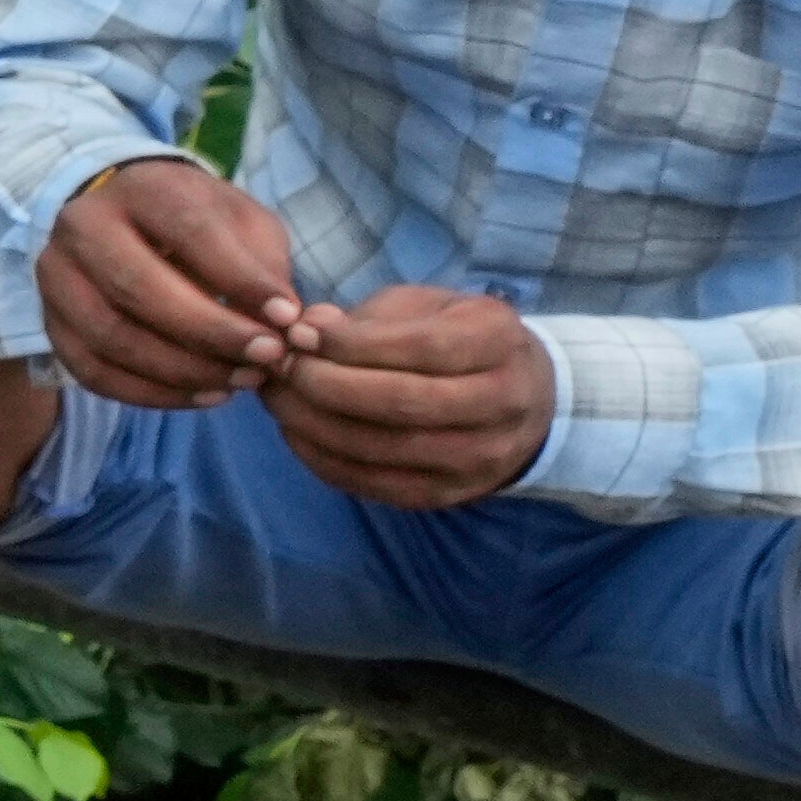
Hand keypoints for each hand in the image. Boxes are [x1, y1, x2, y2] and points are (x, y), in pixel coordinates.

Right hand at [37, 158, 308, 411]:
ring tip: (240, 382)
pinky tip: (203, 396)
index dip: (241, 280)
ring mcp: (56, 277)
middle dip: (211, 333)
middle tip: (266, 359)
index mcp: (140, 187)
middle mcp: (84, 226)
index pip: (188, 232)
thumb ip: (263, 263)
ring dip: (184, 371)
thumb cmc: (193, 222)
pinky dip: (153, 394)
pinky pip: (93, 372)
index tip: (288, 319)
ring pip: (112, 337)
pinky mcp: (50, 323)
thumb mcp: (240, 222)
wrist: (121, 221)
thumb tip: (283, 323)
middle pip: (139, 288)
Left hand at [268, 281, 555, 509]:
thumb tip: (307, 327)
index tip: (300, 334)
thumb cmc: (460, 338)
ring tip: (277, 397)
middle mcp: (501, 403)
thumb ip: (370, 318)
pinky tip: (297, 431)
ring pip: (385, 448)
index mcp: (499, 341)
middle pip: (401, 402)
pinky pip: (378, 484)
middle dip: (325, 385)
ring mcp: (480, 456)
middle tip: (280, 367)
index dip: (352, 344)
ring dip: (315, 424)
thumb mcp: (428, 307)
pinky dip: (326, 459)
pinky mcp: (451, 493)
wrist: (522, 398)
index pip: (421, 348)